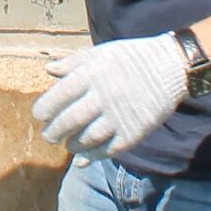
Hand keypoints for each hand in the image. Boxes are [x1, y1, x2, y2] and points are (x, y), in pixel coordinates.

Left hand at [33, 35, 188, 159]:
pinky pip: (107, 150)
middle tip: (49, 135)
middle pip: (70, 120)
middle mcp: (104, 96)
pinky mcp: (133, 132)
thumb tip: (49, 69)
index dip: (45, 109)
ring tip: (68, 144)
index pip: (60, 95)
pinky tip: (83, 158)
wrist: (171, 66)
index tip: (39, 115)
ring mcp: (119, 116)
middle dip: (53, 132)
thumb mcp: (103, 52)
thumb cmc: (133, 57)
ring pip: (86, 139)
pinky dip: (92, 156)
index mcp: (94, 74)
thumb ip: (74, 62)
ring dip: (72, 145)